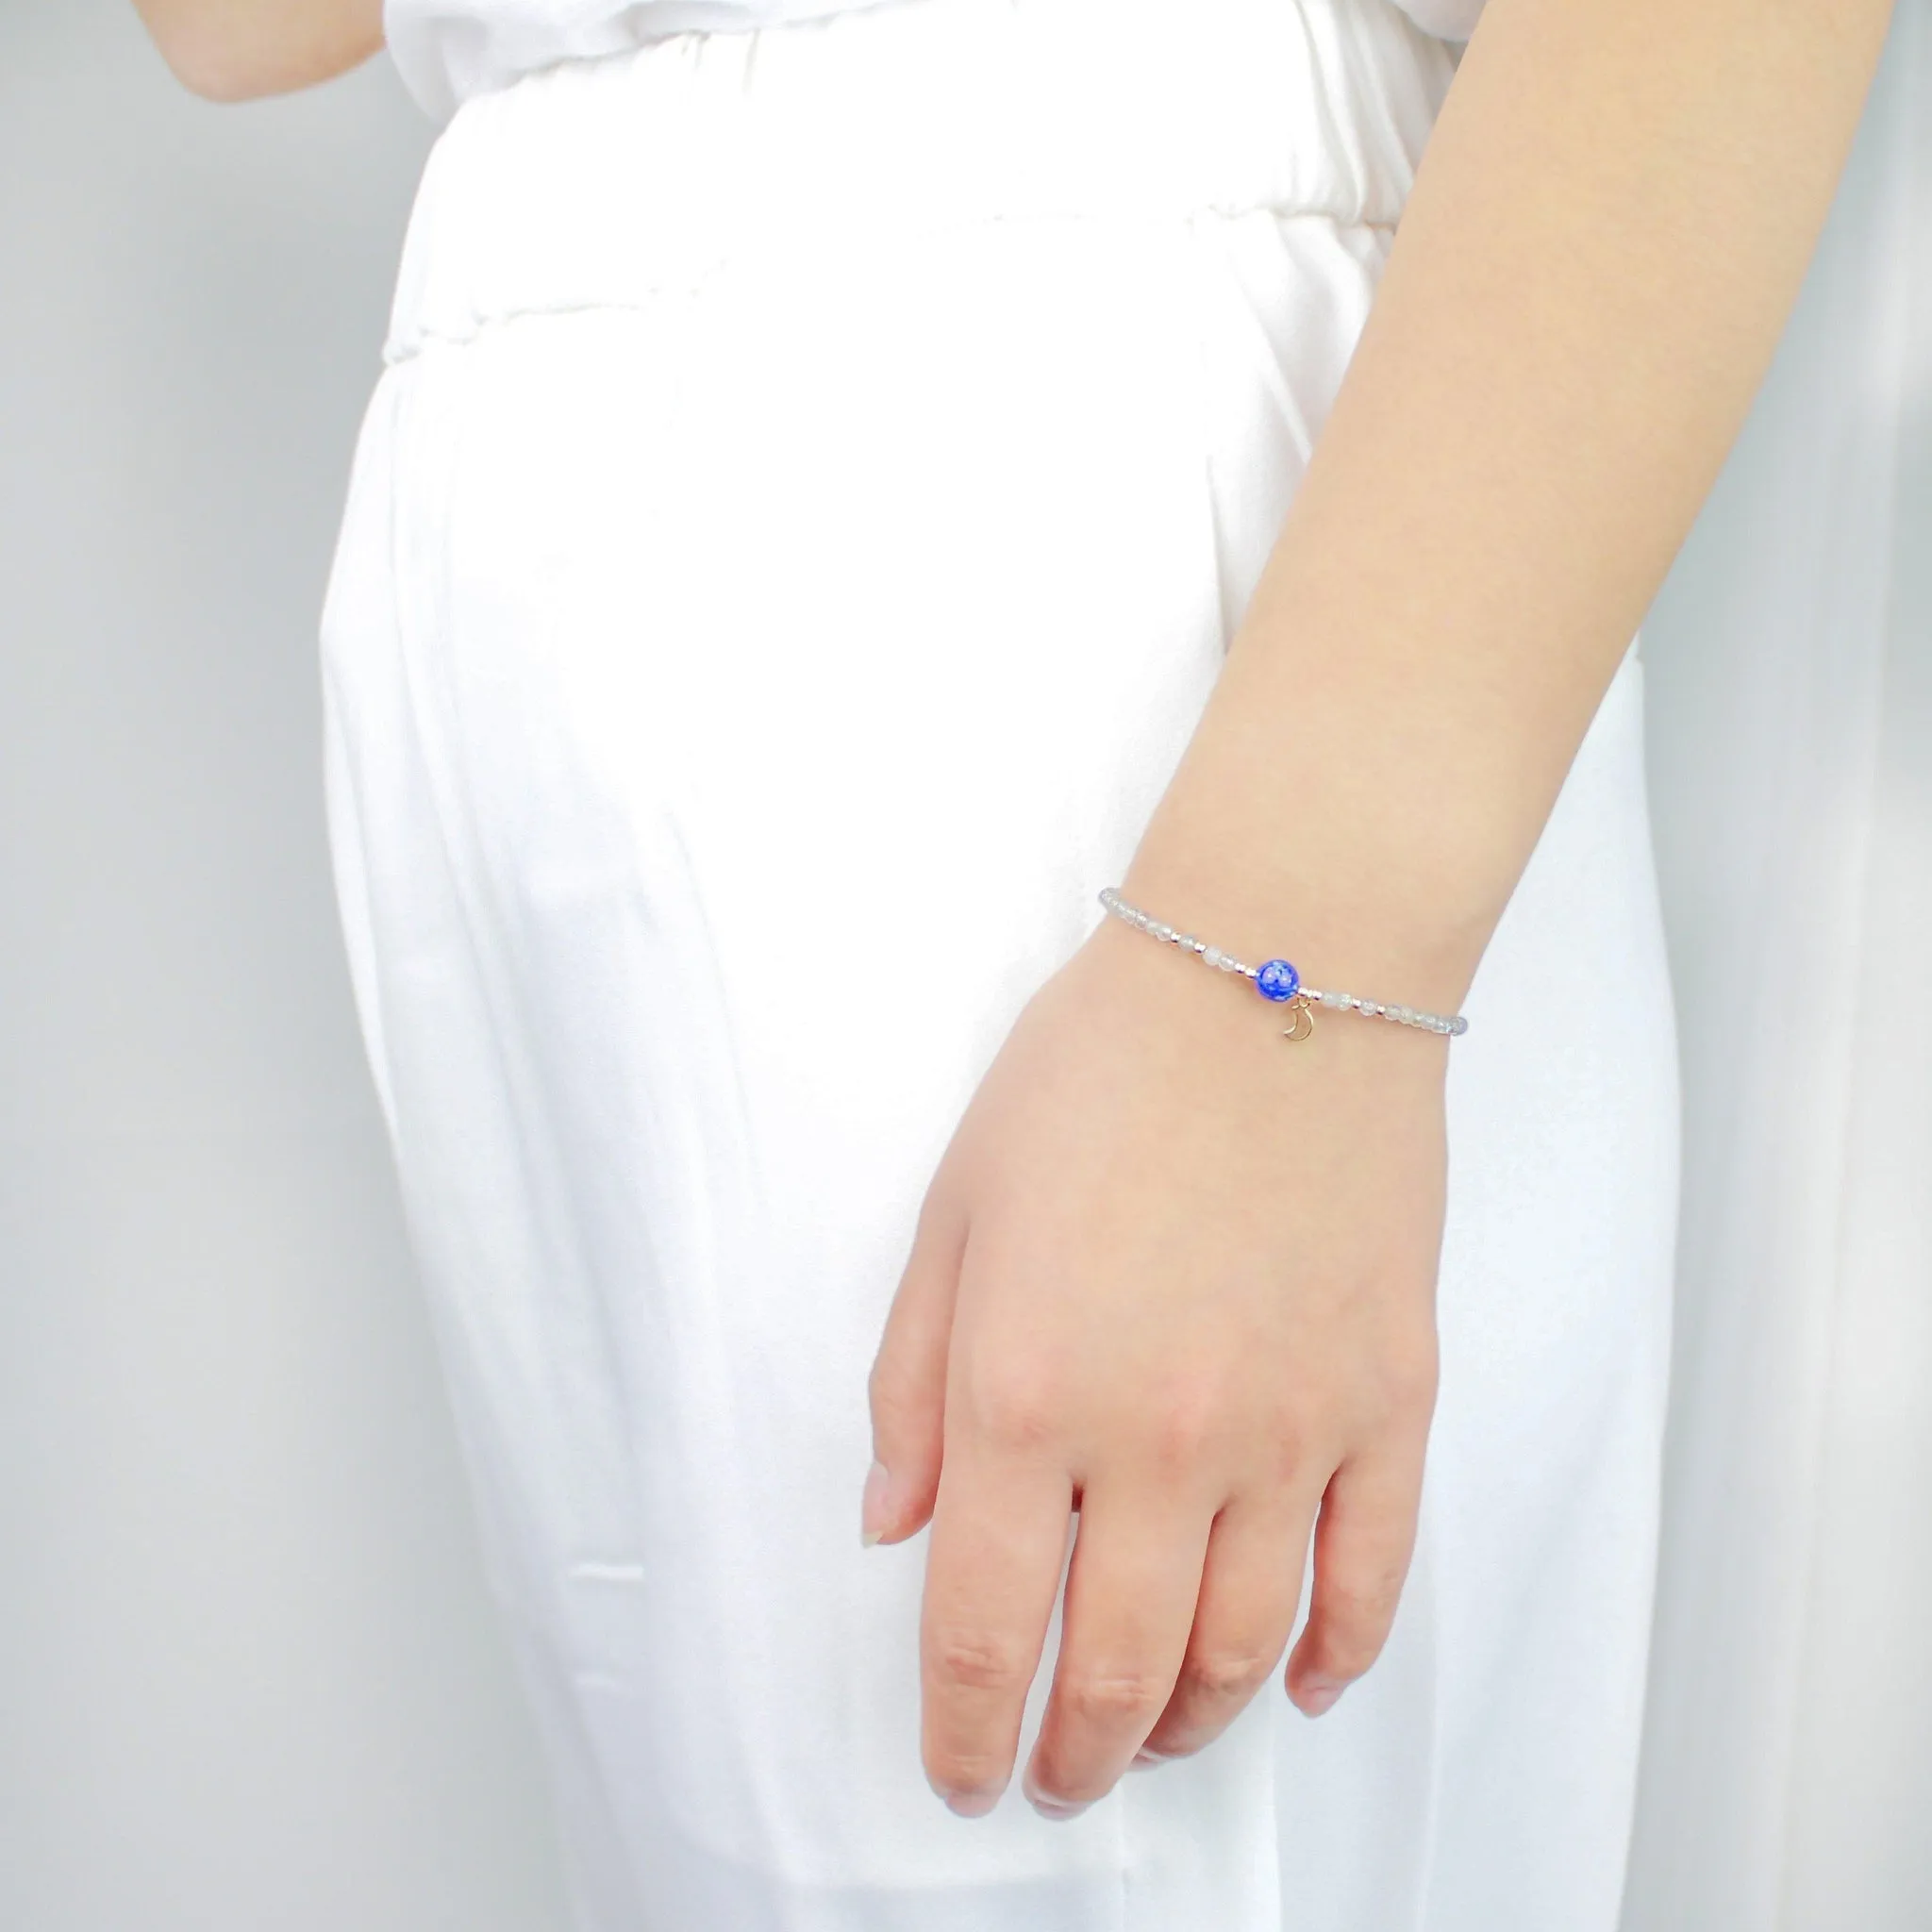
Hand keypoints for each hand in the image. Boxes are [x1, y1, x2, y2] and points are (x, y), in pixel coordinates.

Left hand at [860, 905, 1448, 1818]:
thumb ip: (913, 1385)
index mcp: (1030, 1396)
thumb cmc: (1097, 1072)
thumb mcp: (955, 1213)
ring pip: (1247, 1648)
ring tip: (1153, 1740)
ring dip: (1192, 1724)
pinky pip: (1375, 1573)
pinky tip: (1304, 1684)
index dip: (967, 1728)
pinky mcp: (1389, 1399)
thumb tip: (896, 1524)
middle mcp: (1163, 1441)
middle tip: (1055, 1775)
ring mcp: (1292, 1429)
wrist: (1269, 973)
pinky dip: (1340, 1654)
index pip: (988, 1629)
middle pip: (1119, 1669)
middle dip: (1074, 1753)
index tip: (962, 1771)